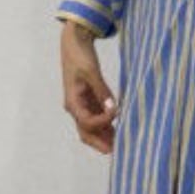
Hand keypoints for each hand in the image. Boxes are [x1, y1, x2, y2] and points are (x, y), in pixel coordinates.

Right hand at [59, 20, 118, 153]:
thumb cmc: (80, 55)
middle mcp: (76, 108)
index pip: (87, 122)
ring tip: (122, 144)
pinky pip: (98, 118)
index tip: (117, 112)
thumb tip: (113, 108)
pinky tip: (119, 130)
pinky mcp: (89, 101)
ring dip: (105, 137)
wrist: (74, 42)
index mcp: (72, 102)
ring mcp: (82, 106)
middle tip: (118, 151)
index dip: (103, 121)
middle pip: (86, 133)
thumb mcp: (92, 72)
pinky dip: (107, 126)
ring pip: (92, 129)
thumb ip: (102, 91)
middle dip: (101, 143)